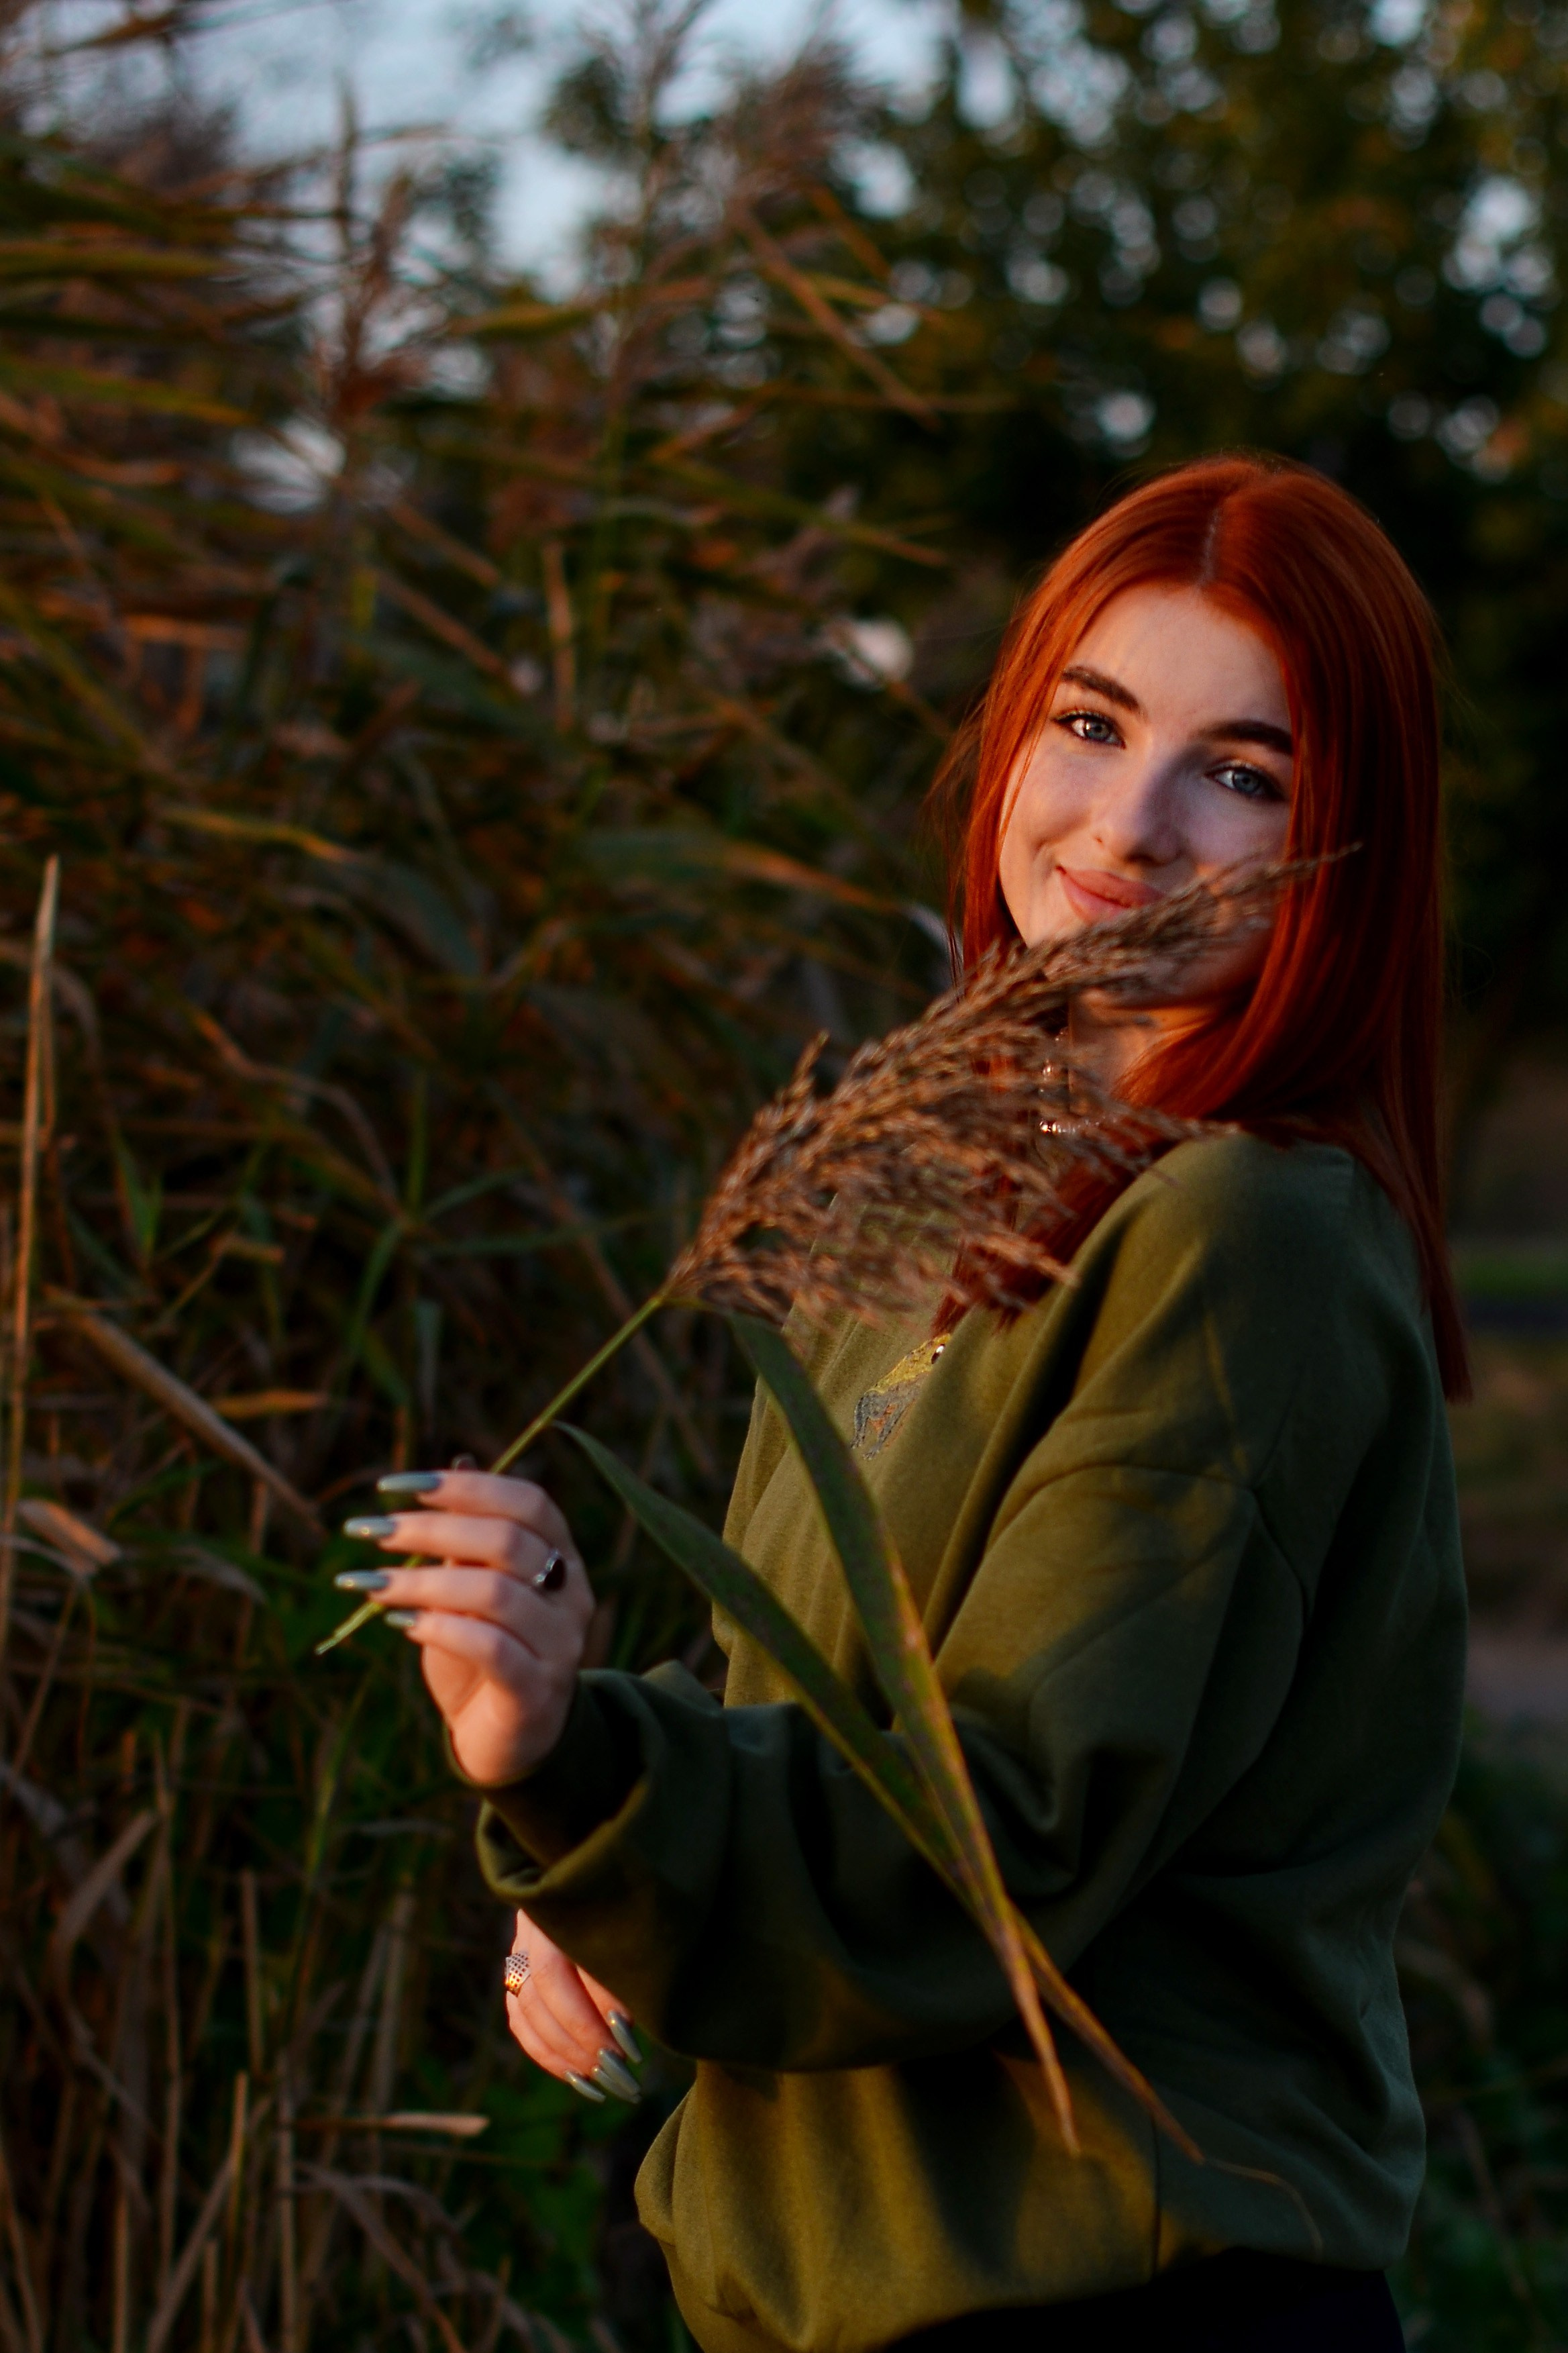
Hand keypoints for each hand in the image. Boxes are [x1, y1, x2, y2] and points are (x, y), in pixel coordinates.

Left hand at [339, 1469, 592, 1785]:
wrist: (507, 1742)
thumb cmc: (484, 1652)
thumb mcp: (472, 1587)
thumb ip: (468, 1536)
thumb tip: (456, 1459)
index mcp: (563, 1557)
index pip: (528, 1501)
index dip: (465, 1484)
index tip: (396, 1485)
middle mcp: (573, 1596)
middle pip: (508, 1541)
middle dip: (430, 1528)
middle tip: (369, 1531)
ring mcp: (561, 1646)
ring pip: (495, 1594)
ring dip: (422, 1581)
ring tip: (369, 1584)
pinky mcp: (536, 1693)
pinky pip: (491, 1649)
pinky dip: (438, 1628)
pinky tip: (398, 1622)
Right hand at [505, 1908, 643, 2104]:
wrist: (603, 1879)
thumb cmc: (644, 1905)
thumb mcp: (648, 1918)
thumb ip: (641, 1956)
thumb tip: (647, 2015)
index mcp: (575, 1896)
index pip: (580, 1957)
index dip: (605, 2004)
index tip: (632, 2044)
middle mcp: (541, 1920)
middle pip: (546, 1982)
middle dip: (582, 2034)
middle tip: (618, 2070)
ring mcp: (523, 1945)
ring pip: (526, 2004)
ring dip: (563, 2052)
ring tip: (600, 2082)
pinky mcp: (518, 1970)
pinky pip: (519, 2019)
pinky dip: (544, 2052)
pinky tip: (576, 2077)